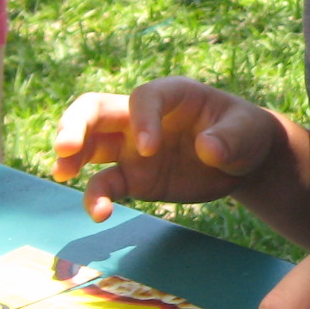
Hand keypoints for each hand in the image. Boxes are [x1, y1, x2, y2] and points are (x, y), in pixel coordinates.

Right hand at [50, 77, 280, 220]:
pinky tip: (99, 214)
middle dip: (75, 124)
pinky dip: (97, 197)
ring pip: (89, 144)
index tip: (150, 150)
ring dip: (70, 156)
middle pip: (95, 110)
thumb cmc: (243, 133)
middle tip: (65, 147)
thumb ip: (229, 138)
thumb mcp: (247, 132)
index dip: (141, 119)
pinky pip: (106, 183)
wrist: (242, 160)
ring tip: (62, 172)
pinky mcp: (133, 177)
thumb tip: (208, 150)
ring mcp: (131, 147)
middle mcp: (142, 117)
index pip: (143, 97)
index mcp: (171, 94)